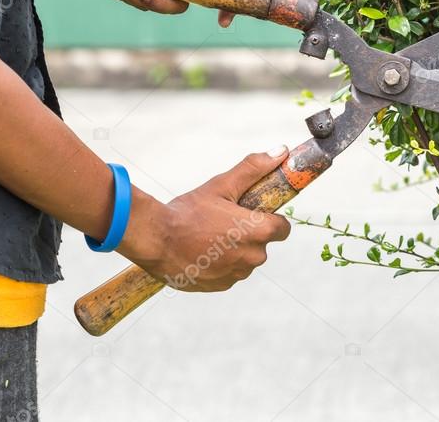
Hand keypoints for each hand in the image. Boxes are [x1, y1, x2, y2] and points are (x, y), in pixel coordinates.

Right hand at [120, 148, 292, 291]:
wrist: (155, 240)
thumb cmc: (189, 211)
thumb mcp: (222, 185)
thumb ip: (254, 169)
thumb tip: (281, 151)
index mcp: (258, 232)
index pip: (283, 228)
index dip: (271, 219)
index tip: (254, 212)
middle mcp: (252, 257)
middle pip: (262, 243)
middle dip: (249, 233)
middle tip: (224, 221)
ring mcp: (236, 275)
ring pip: (245, 259)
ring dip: (235, 249)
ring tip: (209, 235)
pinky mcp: (220, 286)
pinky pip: (229, 273)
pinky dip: (220, 264)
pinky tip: (202, 251)